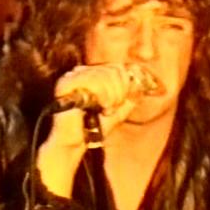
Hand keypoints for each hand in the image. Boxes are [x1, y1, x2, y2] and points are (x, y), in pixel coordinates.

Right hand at [37, 64, 139, 197]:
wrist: (76, 142)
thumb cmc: (95, 127)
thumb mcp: (120, 110)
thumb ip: (131, 96)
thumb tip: (144, 83)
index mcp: (94, 74)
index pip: (118, 68)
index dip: (126, 84)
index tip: (122, 102)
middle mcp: (82, 71)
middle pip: (113, 70)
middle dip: (119, 92)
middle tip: (112, 108)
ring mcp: (72, 76)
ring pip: (104, 74)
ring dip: (111, 96)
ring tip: (105, 109)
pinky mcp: (65, 84)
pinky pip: (90, 79)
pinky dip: (100, 93)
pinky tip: (99, 105)